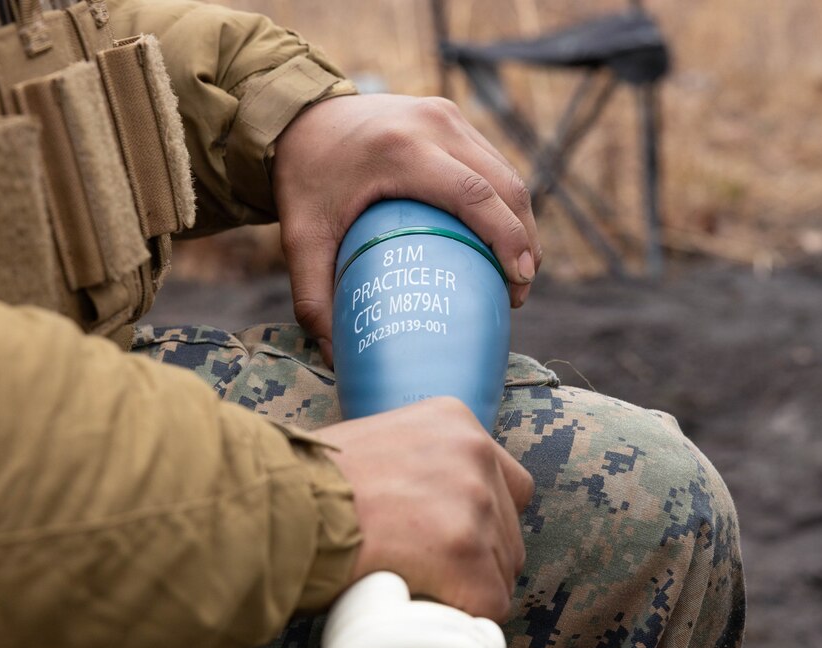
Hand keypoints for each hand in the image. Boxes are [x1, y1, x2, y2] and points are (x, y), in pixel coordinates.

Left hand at [272, 94, 541, 364]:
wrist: (296, 116)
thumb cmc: (302, 178)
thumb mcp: (301, 237)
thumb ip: (313, 297)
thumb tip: (335, 357)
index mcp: (400, 149)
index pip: (475, 194)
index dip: (508, 239)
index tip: (520, 282)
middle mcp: (432, 124)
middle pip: (504, 185)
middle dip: (524, 240)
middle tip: (519, 291)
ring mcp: (446, 115)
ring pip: (506, 171)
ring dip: (521, 222)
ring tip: (516, 272)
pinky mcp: (451, 116)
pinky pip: (493, 161)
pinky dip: (505, 201)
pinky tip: (501, 238)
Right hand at [314, 397, 532, 621]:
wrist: (282, 503)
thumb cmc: (310, 481)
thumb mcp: (378, 443)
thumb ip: (418, 465)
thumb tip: (430, 508)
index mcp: (455, 420)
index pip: (507, 484)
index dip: (484, 521)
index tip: (452, 541)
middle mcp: (474, 452)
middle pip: (509, 529)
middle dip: (477, 559)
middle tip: (428, 572)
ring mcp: (474, 501)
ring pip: (501, 569)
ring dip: (465, 589)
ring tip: (416, 588)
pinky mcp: (464, 550)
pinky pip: (489, 605)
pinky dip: (460, 617)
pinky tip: (425, 609)